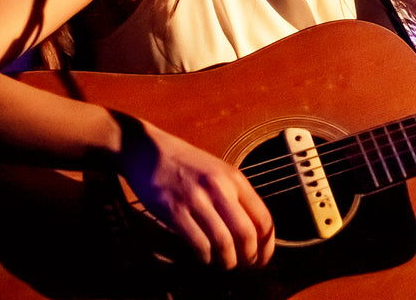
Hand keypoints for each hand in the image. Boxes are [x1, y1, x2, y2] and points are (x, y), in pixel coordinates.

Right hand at [112, 112, 274, 268]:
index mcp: (234, 178)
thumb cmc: (185, 163)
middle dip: (249, 256)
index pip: (263, 217)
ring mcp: (197, 198)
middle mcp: (220, 187)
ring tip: (225, 265)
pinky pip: (198, 243)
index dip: (266, 244)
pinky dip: (205, 257)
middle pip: (246, 233)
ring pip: (223, 242)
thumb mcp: (218, 172)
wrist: (149, 150)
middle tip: (245, 265)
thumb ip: (234, 196)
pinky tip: (204, 258)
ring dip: (227, 261)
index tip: (263, 258)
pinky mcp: (174, 210)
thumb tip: (252, 231)